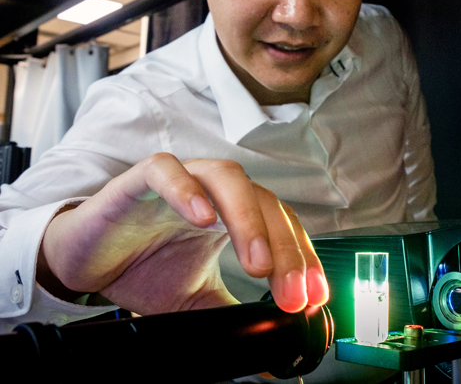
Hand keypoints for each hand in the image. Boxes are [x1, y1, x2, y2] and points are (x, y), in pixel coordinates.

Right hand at [38, 153, 327, 313]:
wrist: (85, 260)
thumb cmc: (143, 268)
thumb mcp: (197, 299)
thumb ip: (233, 312)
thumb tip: (271, 351)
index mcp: (235, 215)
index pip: (282, 226)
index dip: (302, 258)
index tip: (314, 296)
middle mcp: (215, 192)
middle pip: (265, 203)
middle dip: (284, 249)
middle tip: (292, 291)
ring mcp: (182, 180)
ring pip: (227, 179)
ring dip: (248, 219)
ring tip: (257, 263)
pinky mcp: (140, 179)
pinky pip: (167, 171)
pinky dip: (187, 191)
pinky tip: (202, 218)